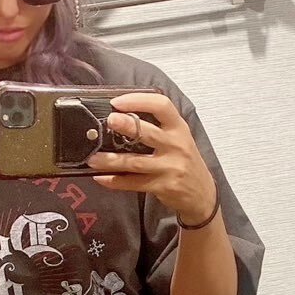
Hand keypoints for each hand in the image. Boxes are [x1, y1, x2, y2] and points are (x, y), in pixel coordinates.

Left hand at [87, 93, 216, 224]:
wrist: (202, 194)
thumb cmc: (185, 161)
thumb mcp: (179, 138)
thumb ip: (157, 127)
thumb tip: (122, 115)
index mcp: (179, 128)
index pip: (162, 106)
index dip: (139, 100)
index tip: (118, 101)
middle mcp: (176, 145)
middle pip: (149, 133)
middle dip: (127, 125)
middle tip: (109, 121)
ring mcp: (170, 167)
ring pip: (136, 162)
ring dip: (111, 160)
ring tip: (93, 158)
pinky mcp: (163, 186)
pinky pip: (134, 183)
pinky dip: (116, 181)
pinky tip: (101, 178)